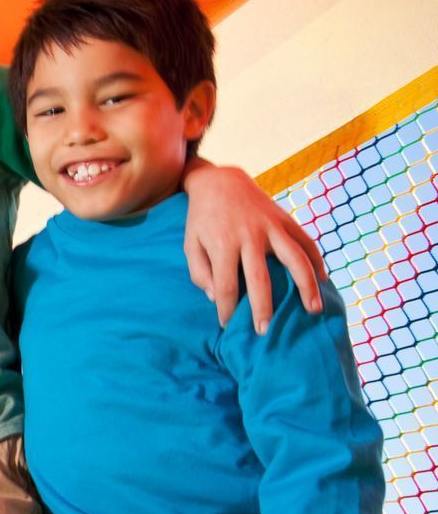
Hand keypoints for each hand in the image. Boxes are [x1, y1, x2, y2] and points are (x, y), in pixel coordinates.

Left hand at [182, 160, 327, 331]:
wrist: (220, 181)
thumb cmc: (202, 219)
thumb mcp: (190, 244)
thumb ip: (199, 272)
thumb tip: (215, 298)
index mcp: (222, 243)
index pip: (224, 285)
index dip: (226, 308)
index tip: (227, 325)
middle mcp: (248, 236)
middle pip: (259, 279)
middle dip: (262, 308)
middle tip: (264, 332)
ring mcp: (271, 226)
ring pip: (295, 259)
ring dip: (306, 286)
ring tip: (313, 310)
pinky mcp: (285, 219)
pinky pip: (306, 241)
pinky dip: (317, 260)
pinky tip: (323, 279)